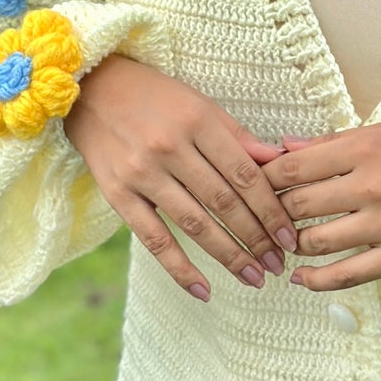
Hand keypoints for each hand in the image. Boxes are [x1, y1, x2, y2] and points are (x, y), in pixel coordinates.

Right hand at [62, 56, 298, 302]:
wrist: (91, 90)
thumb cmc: (154, 95)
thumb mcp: (199, 103)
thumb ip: (238, 136)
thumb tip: (280, 162)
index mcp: (197, 120)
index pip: (244, 174)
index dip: (270, 209)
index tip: (289, 235)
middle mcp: (170, 147)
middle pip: (223, 202)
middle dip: (256, 237)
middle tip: (278, 263)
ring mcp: (142, 173)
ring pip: (194, 224)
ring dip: (228, 255)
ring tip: (254, 277)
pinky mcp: (118, 195)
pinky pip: (154, 239)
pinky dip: (180, 268)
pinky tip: (203, 290)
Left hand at [260, 122, 380, 291]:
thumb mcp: (379, 132)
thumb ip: (328, 143)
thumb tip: (281, 149)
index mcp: (363, 149)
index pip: (293, 168)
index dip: (263, 180)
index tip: (252, 187)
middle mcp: (371, 186)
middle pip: (298, 206)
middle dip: (273, 214)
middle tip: (263, 218)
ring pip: (316, 242)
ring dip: (291, 245)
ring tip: (283, 243)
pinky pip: (347, 275)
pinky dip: (316, 281)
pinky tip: (300, 278)